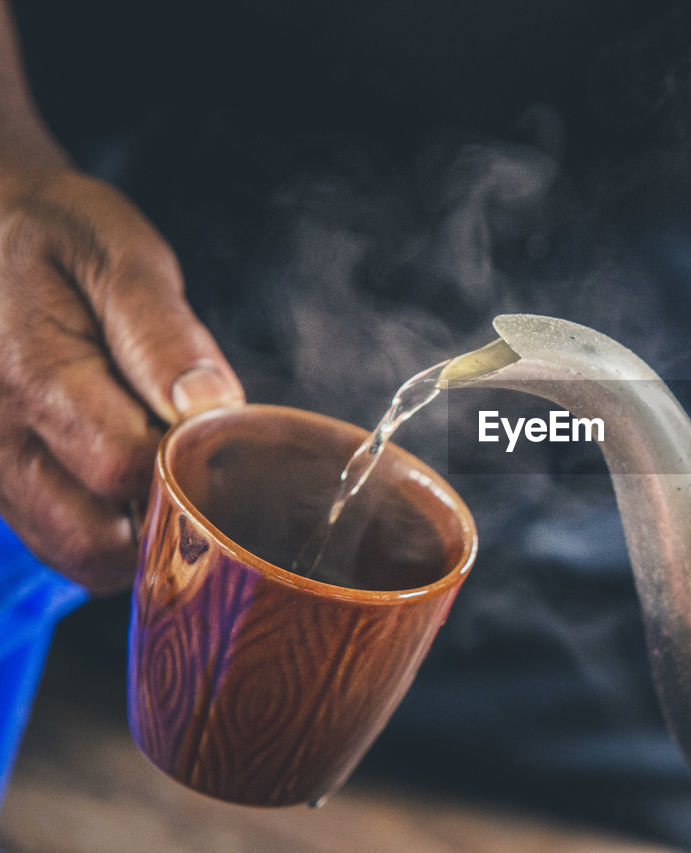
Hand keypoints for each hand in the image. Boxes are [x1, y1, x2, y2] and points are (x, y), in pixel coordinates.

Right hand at [0, 160, 242, 593]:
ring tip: (172, 469)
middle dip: (167, 517)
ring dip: (139, 535)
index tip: (221, 432)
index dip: (188, 462)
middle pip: (98, 537)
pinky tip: (139, 483)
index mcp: (31, 373)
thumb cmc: (53, 237)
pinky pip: (59, 544)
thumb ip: (162, 334)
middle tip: (204, 464)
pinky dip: (109, 533)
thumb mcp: (116, 256)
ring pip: (78, 554)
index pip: (126, 466)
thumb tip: (211, 405)